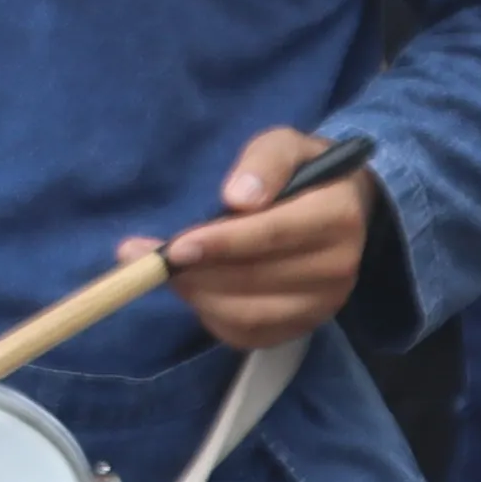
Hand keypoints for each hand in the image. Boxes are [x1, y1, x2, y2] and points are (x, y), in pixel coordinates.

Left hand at [141, 126, 374, 349]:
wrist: (338, 210)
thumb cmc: (302, 173)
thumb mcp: (285, 146)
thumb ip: (264, 162)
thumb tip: (237, 197)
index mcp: (337, 215)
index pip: (272, 235)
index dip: (220, 243)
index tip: (174, 247)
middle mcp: (338, 266)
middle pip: (253, 280)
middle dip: (192, 273)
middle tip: (142, 260)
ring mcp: (322, 304)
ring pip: (246, 315)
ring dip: (194, 294)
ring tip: (161, 271)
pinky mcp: (302, 327)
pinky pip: (245, 335)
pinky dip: (209, 316)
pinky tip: (192, 290)